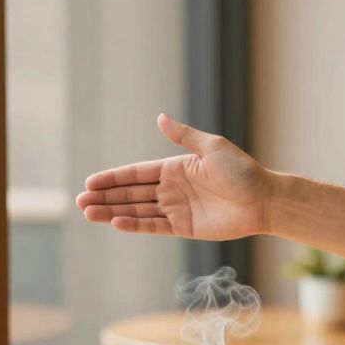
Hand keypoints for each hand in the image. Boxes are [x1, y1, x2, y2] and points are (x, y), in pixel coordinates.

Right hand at [75, 115, 272, 239]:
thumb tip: (160, 117)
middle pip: (131, 193)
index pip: (136, 173)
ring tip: (89, 213)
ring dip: (113, 211)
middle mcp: (172, 189)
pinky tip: (116, 223)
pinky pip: (154, 226)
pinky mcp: (185, 227)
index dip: (113, 178)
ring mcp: (177, 209)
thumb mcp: (212, 147)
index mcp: (175, 168)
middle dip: (105, 197)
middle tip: (80, 201)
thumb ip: (183, 136)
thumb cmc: (242, 171)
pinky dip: (135, 225)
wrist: (264, 200)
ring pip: (138, 211)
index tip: (90, 182)